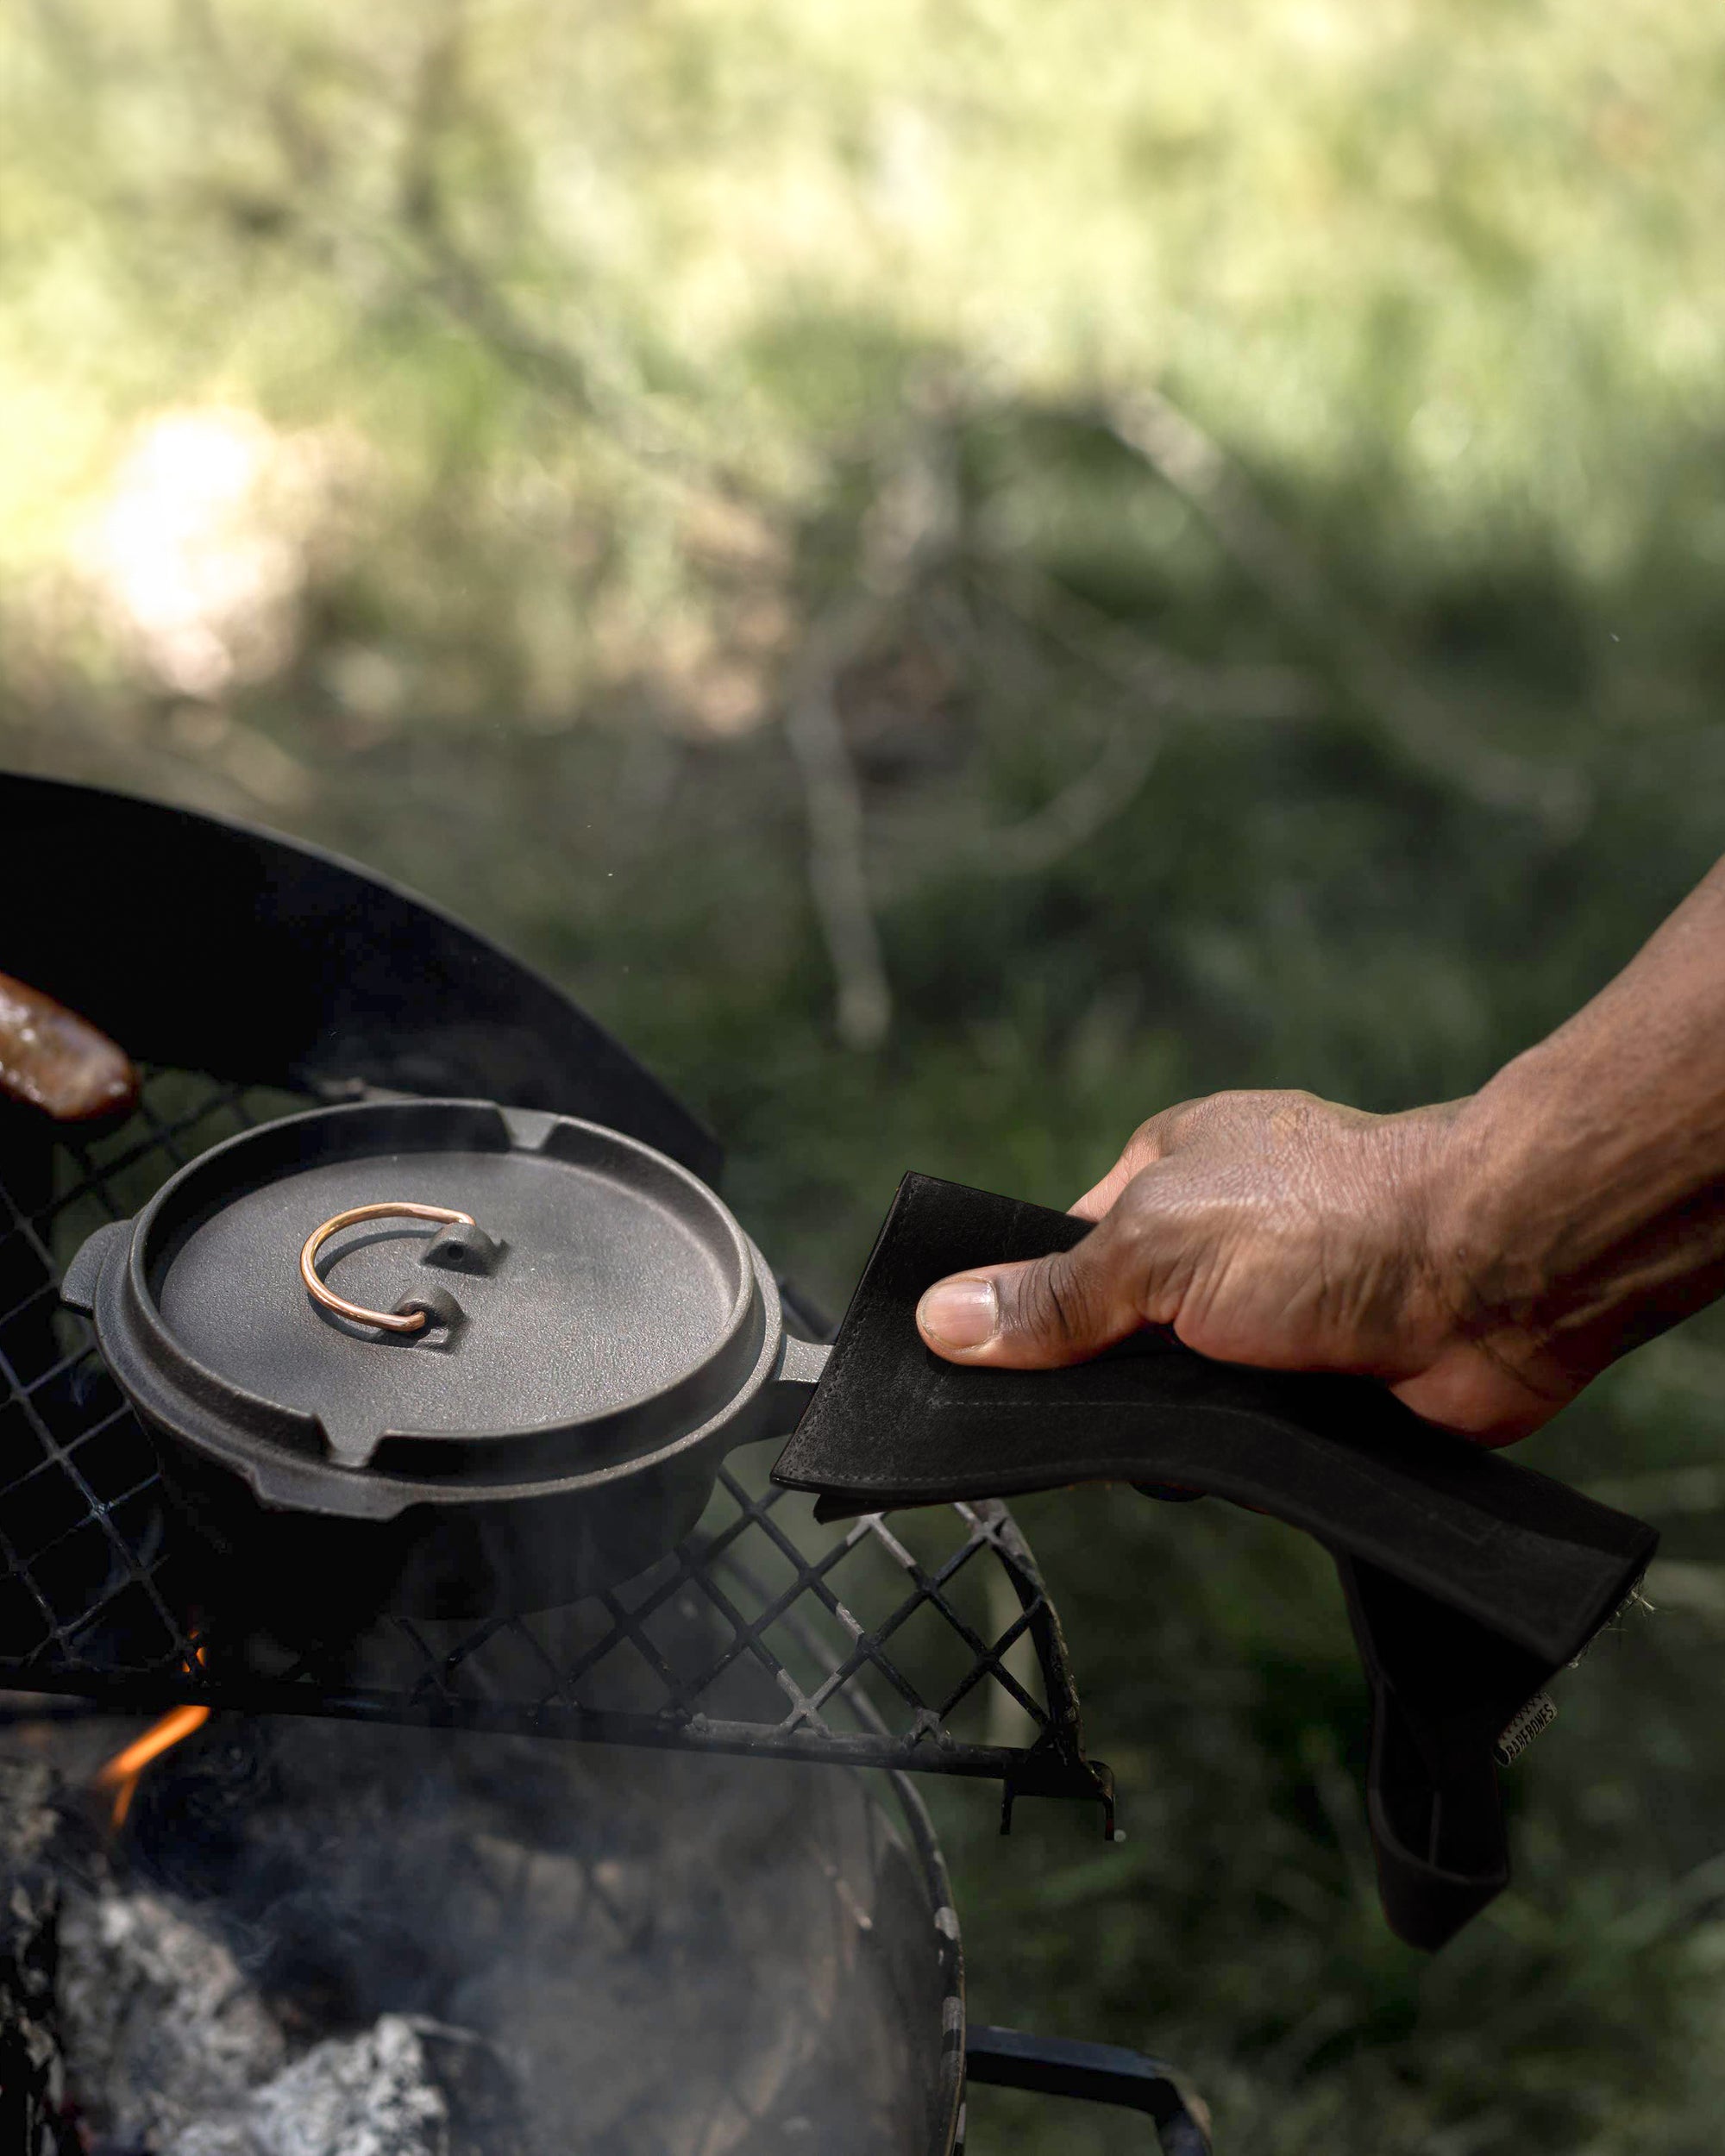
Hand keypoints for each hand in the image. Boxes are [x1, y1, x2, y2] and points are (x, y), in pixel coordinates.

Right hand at [913, 1089, 1583, 1445]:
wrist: (1496, 1279)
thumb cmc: (1325, 1223)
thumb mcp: (1156, 1247)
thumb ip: (1054, 1295)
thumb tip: (939, 1320)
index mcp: (1170, 1164)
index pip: (1063, 1249)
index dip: (1025, 1309)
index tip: (985, 1373)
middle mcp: (1221, 1231)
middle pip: (1115, 1326)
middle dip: (1100, 1381)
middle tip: (1081, 1427)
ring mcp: (1273, 1308)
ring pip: (1177, 1390)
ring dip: (1170, 1426)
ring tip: (1173, 1445)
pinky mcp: (1320, 1381)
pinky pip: (1243, 1434)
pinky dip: (1230, 1456)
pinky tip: (1224, 1468)